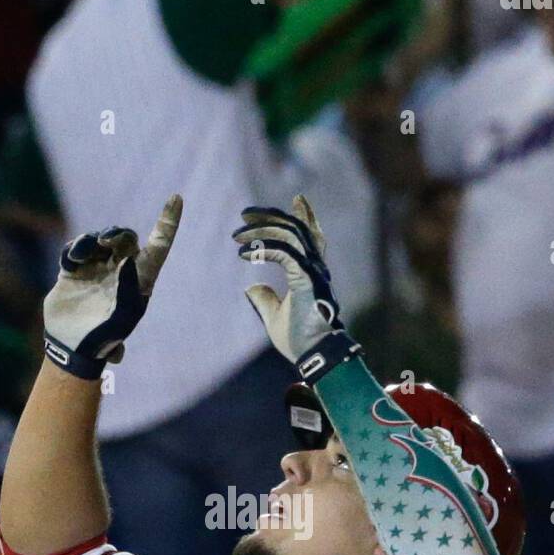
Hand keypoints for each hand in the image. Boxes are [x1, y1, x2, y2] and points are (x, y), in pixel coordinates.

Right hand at [43, 194, 181, 378]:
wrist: (73, 346)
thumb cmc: (105, 336)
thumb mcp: (124, 316)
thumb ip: (130, 287)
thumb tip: (129, 259)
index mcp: (141, 279)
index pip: (159, 245)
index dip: (168, 222)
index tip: (177, 198)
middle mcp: (121, 270)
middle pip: (125, 237)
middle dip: (116, 233)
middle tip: (105, 240)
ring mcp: (97, 269)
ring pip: (98, 239)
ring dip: (91, 240)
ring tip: (82, 253)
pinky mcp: (74, 271)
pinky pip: (75, 250)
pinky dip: (74, 250)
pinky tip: (71, 262)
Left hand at [231, 195, 343, 365]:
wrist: (314, 355)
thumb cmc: (299, 340)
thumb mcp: (274, 316)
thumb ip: (264, 299)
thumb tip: (252, 287)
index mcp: (311, 273)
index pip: (311, 236)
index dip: (305, 216)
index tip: (296, 199)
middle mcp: (316, 267)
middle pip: (296, 228)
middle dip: (270, 217)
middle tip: (244, 215)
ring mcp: (314, 272)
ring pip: (290, 235)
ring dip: (261, 231)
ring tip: (237, 237)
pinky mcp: (306, 279)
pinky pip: (285, 253)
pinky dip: (263, 249)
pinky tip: (245, 255)